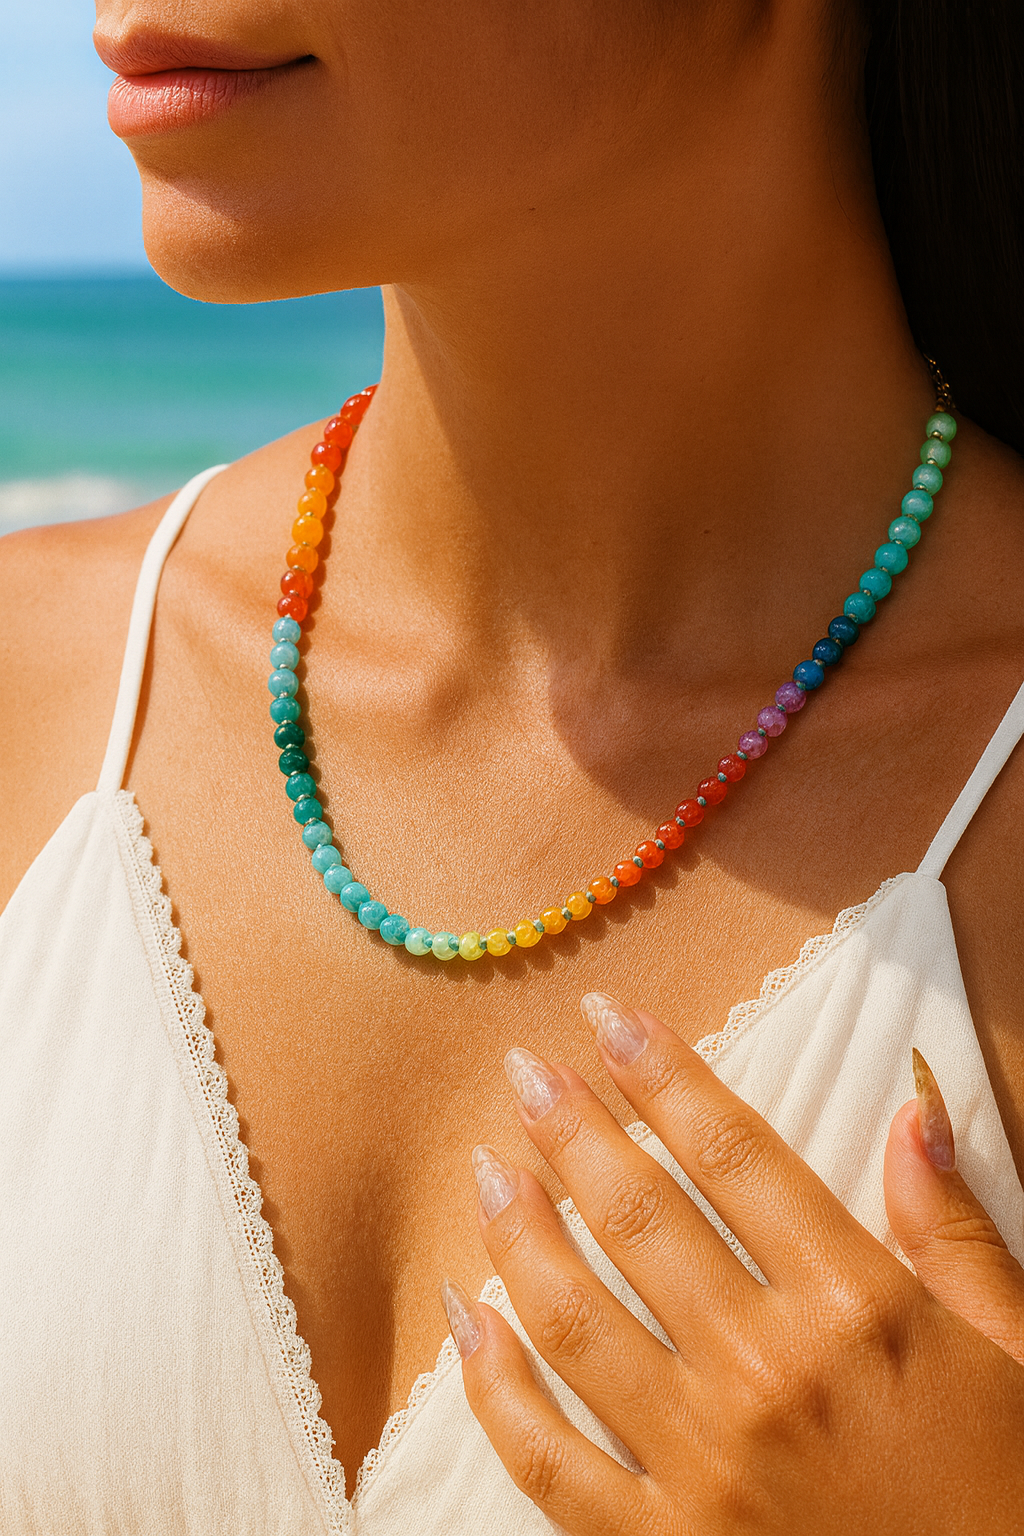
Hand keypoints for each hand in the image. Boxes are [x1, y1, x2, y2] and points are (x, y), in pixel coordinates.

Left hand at [442, 995, 1023, 1534]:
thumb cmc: (1003, 1489)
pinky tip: (465, 1320)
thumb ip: (955, 1230)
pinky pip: (547, 1458)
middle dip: (571, 1129)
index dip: (663, 1073)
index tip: (608, 1019)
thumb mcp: (1011, 1350)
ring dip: (518, 1232)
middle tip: (524, 1071)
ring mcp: (701, 1465)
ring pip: (572, 1320)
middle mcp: (764, 1373)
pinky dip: (492, 1387)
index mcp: (855, 1309)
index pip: (733, 1154)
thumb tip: (913, 1106)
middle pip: (637, 1217)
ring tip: (487, 1166)